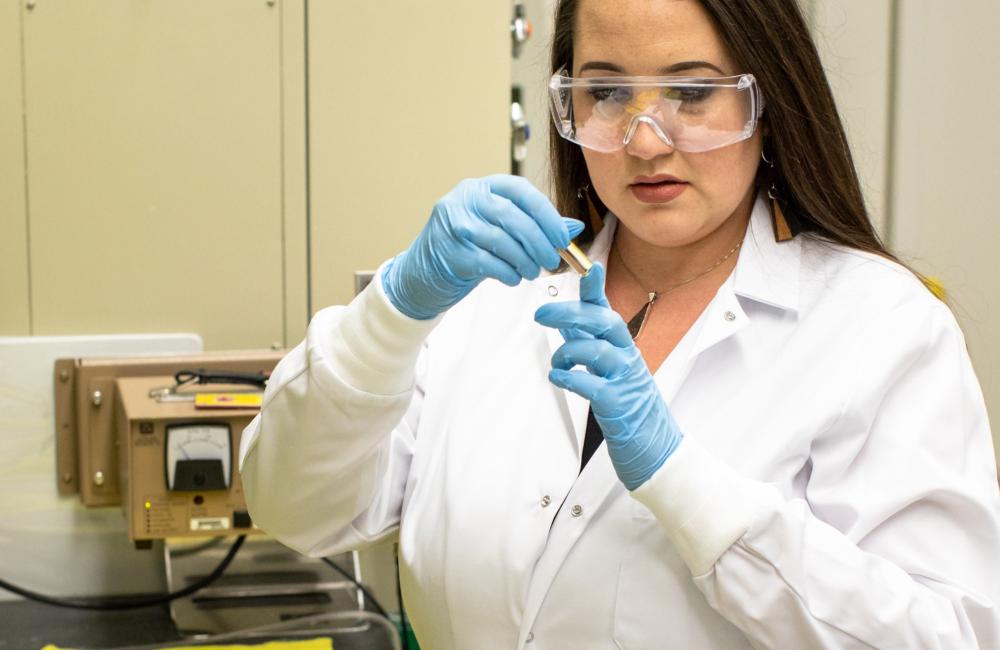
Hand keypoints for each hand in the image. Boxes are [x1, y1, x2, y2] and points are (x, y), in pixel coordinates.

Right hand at [382, 175, 584, 319]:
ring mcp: (454, 225)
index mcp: (482, 186)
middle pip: (512, 216)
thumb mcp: (500, 230)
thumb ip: (535, 225)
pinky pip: (489, 263)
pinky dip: (508, 273)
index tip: (563, 237)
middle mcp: (465, 200)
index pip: (521, 191)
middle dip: (538, 241)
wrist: (424, 272)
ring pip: (502, 241)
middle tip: (552, 260)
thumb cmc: (468, 246)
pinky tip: (513, 278)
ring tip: (533, 272)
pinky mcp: (449, 252)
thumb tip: (573, 227)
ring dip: (525, 260)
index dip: (546, 213)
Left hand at [534, 263, 682, 489]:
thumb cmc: (630, 410)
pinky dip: (570, 378)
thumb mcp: (610, 372)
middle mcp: (628, 359)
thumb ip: (588, 346)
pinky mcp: (619, 406)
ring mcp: (626, 381)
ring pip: (597, 350)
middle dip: (571, 312)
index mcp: (624, 348)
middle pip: (604, 322)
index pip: (607, 311)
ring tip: (557, 365)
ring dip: (567, 352)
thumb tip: (566, 322)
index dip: (596, 289)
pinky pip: (592, 384)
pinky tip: (560, 379)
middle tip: (541, 313)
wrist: (657, 451)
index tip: (588, 267)